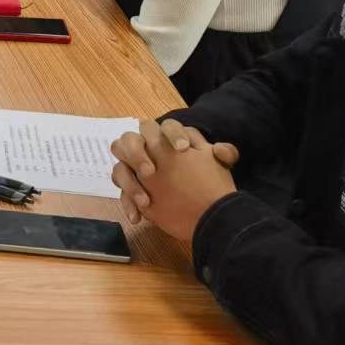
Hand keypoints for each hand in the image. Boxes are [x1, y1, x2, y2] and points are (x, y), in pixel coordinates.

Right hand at [110, 119, 239, 243]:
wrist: (207, 212)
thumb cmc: (207, 183)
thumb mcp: (218, 166)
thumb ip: (224, 154)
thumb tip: (221, 151)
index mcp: (169, 141)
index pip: (165, 127)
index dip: (171, 134)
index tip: (182, 149)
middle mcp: (147, 152)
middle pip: (129, 140)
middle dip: (136, 153)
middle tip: (150, 172)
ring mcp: (136, 172)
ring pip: (120, 168)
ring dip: (129, 183)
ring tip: (145, 201)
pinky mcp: (133, 191)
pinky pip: (122, 194)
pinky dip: (129, 204)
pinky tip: (138, 217)